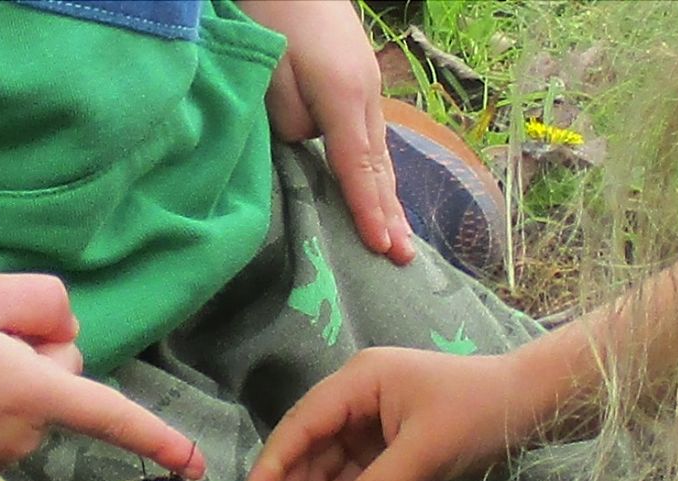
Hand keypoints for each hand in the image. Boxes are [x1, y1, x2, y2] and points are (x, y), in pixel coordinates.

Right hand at [0, 274, 204, 475]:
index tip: (197, 466)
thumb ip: (46, 303)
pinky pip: (5, 419)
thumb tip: (65, 334)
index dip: (157, 438)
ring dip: (11, 376)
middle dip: (38, 355)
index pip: (109, 415)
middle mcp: (21, 435)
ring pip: (33, 401)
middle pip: (62, 382)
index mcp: (31, 394)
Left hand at [238, 0, 413, 264]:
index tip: (382, 247)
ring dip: (390, 197)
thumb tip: (308, 144)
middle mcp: (366, 96)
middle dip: (392, 215)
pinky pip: (372, 138)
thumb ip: (289, 117)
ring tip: (401, 236)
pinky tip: (381, 189)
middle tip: (405, 259)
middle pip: (380, 166)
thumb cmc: (276, 16)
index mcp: (345, 98)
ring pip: (380, 153)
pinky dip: (378, 170)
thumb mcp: (272, 71)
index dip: (369, 211)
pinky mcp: (360, 81)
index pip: (358, 168)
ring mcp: (368, 87)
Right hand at [244, 348, 531, 480]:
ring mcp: (370, 426)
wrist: (534, 407)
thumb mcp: (424, 452)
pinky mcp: (387, 450)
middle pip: (312, 452)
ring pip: (331, 473)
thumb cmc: (478, 413)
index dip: (276, 463)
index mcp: (358, 382)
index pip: (303, 424)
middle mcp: (356, 401)